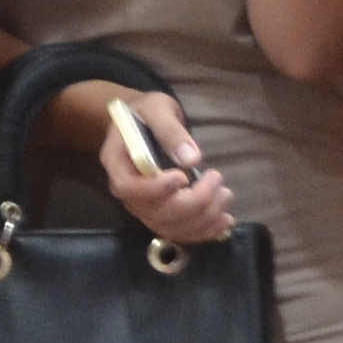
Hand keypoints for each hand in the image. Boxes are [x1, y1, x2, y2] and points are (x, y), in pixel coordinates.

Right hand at [94, 91, 238, 244]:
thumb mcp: (157, 109)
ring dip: (203, 219)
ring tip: (226, 195)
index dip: (156, 189)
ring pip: (170, 227)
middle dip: (193, 202)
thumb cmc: (146, 113)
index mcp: (117, 165)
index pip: (128, 188)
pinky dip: (204, 231)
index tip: (183, 176)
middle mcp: (127, 193)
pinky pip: (179, 233)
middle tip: (217, 178)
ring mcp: (143, 207)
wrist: (142, 123)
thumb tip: (192, 159)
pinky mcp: (160, 215)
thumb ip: (171, 131)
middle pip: (155, 213)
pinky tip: (224, 220)